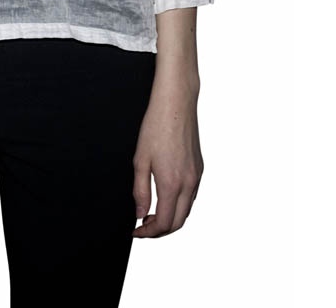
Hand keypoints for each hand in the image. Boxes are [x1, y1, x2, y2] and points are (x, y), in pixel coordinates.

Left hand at [132, 73, 202, 237]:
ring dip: (171, 218)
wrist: (176, 103)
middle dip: (160, 230)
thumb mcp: (140, 159)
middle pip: (178, 222)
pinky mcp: (200, 168)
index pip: (164, 223)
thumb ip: (140, 190)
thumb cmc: (156, 126)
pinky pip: (192, 195)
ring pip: (187, 210)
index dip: (148, 232)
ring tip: (151, 212)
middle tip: (142, 226)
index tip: (135, 230)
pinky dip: (179, 204)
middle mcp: (189, 183)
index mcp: (172, 183)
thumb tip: (140, 214)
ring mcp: (197, 176)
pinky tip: (165, 196)